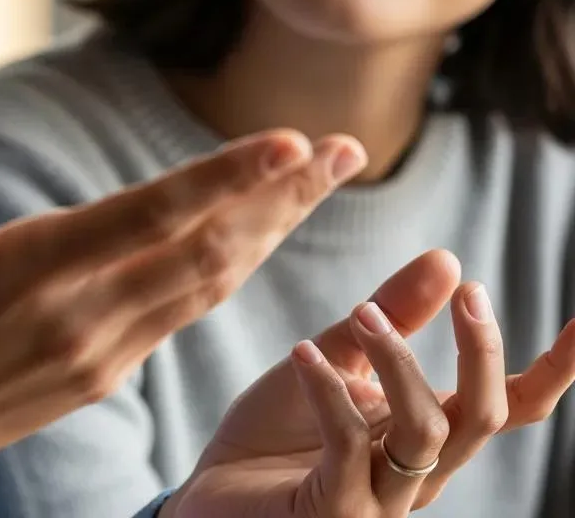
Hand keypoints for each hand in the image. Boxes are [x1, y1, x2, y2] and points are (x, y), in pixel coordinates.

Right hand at [0, 102, 365, 517]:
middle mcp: (82, 316)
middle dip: (284, 196)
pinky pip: (187, 312)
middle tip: (348, 147)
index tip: (295, 142)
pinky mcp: (102, 371)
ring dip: (273, 230)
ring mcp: (100, 351)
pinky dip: (235, 268)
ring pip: (210, 282)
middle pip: (207, 249)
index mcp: (31, 275)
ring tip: (324, 181)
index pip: (151, 218)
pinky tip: (259, 238)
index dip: (227, 179)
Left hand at [166, 251, 574, 516]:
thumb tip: (448, 260)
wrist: (212, 495)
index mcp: (425, 433)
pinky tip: (302, 352)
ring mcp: (379, 500)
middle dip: (483, 353)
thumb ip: (390, 315)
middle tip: (468, 292)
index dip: (554, 369)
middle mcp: (416, 472)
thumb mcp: (335, 356)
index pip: (508, 407)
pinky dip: (331, 391)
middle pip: (483, 419)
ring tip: (362, 312)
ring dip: (400, 362)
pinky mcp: (332, 512)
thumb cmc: (278, 433)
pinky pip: (348, 448)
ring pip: (425, 432)